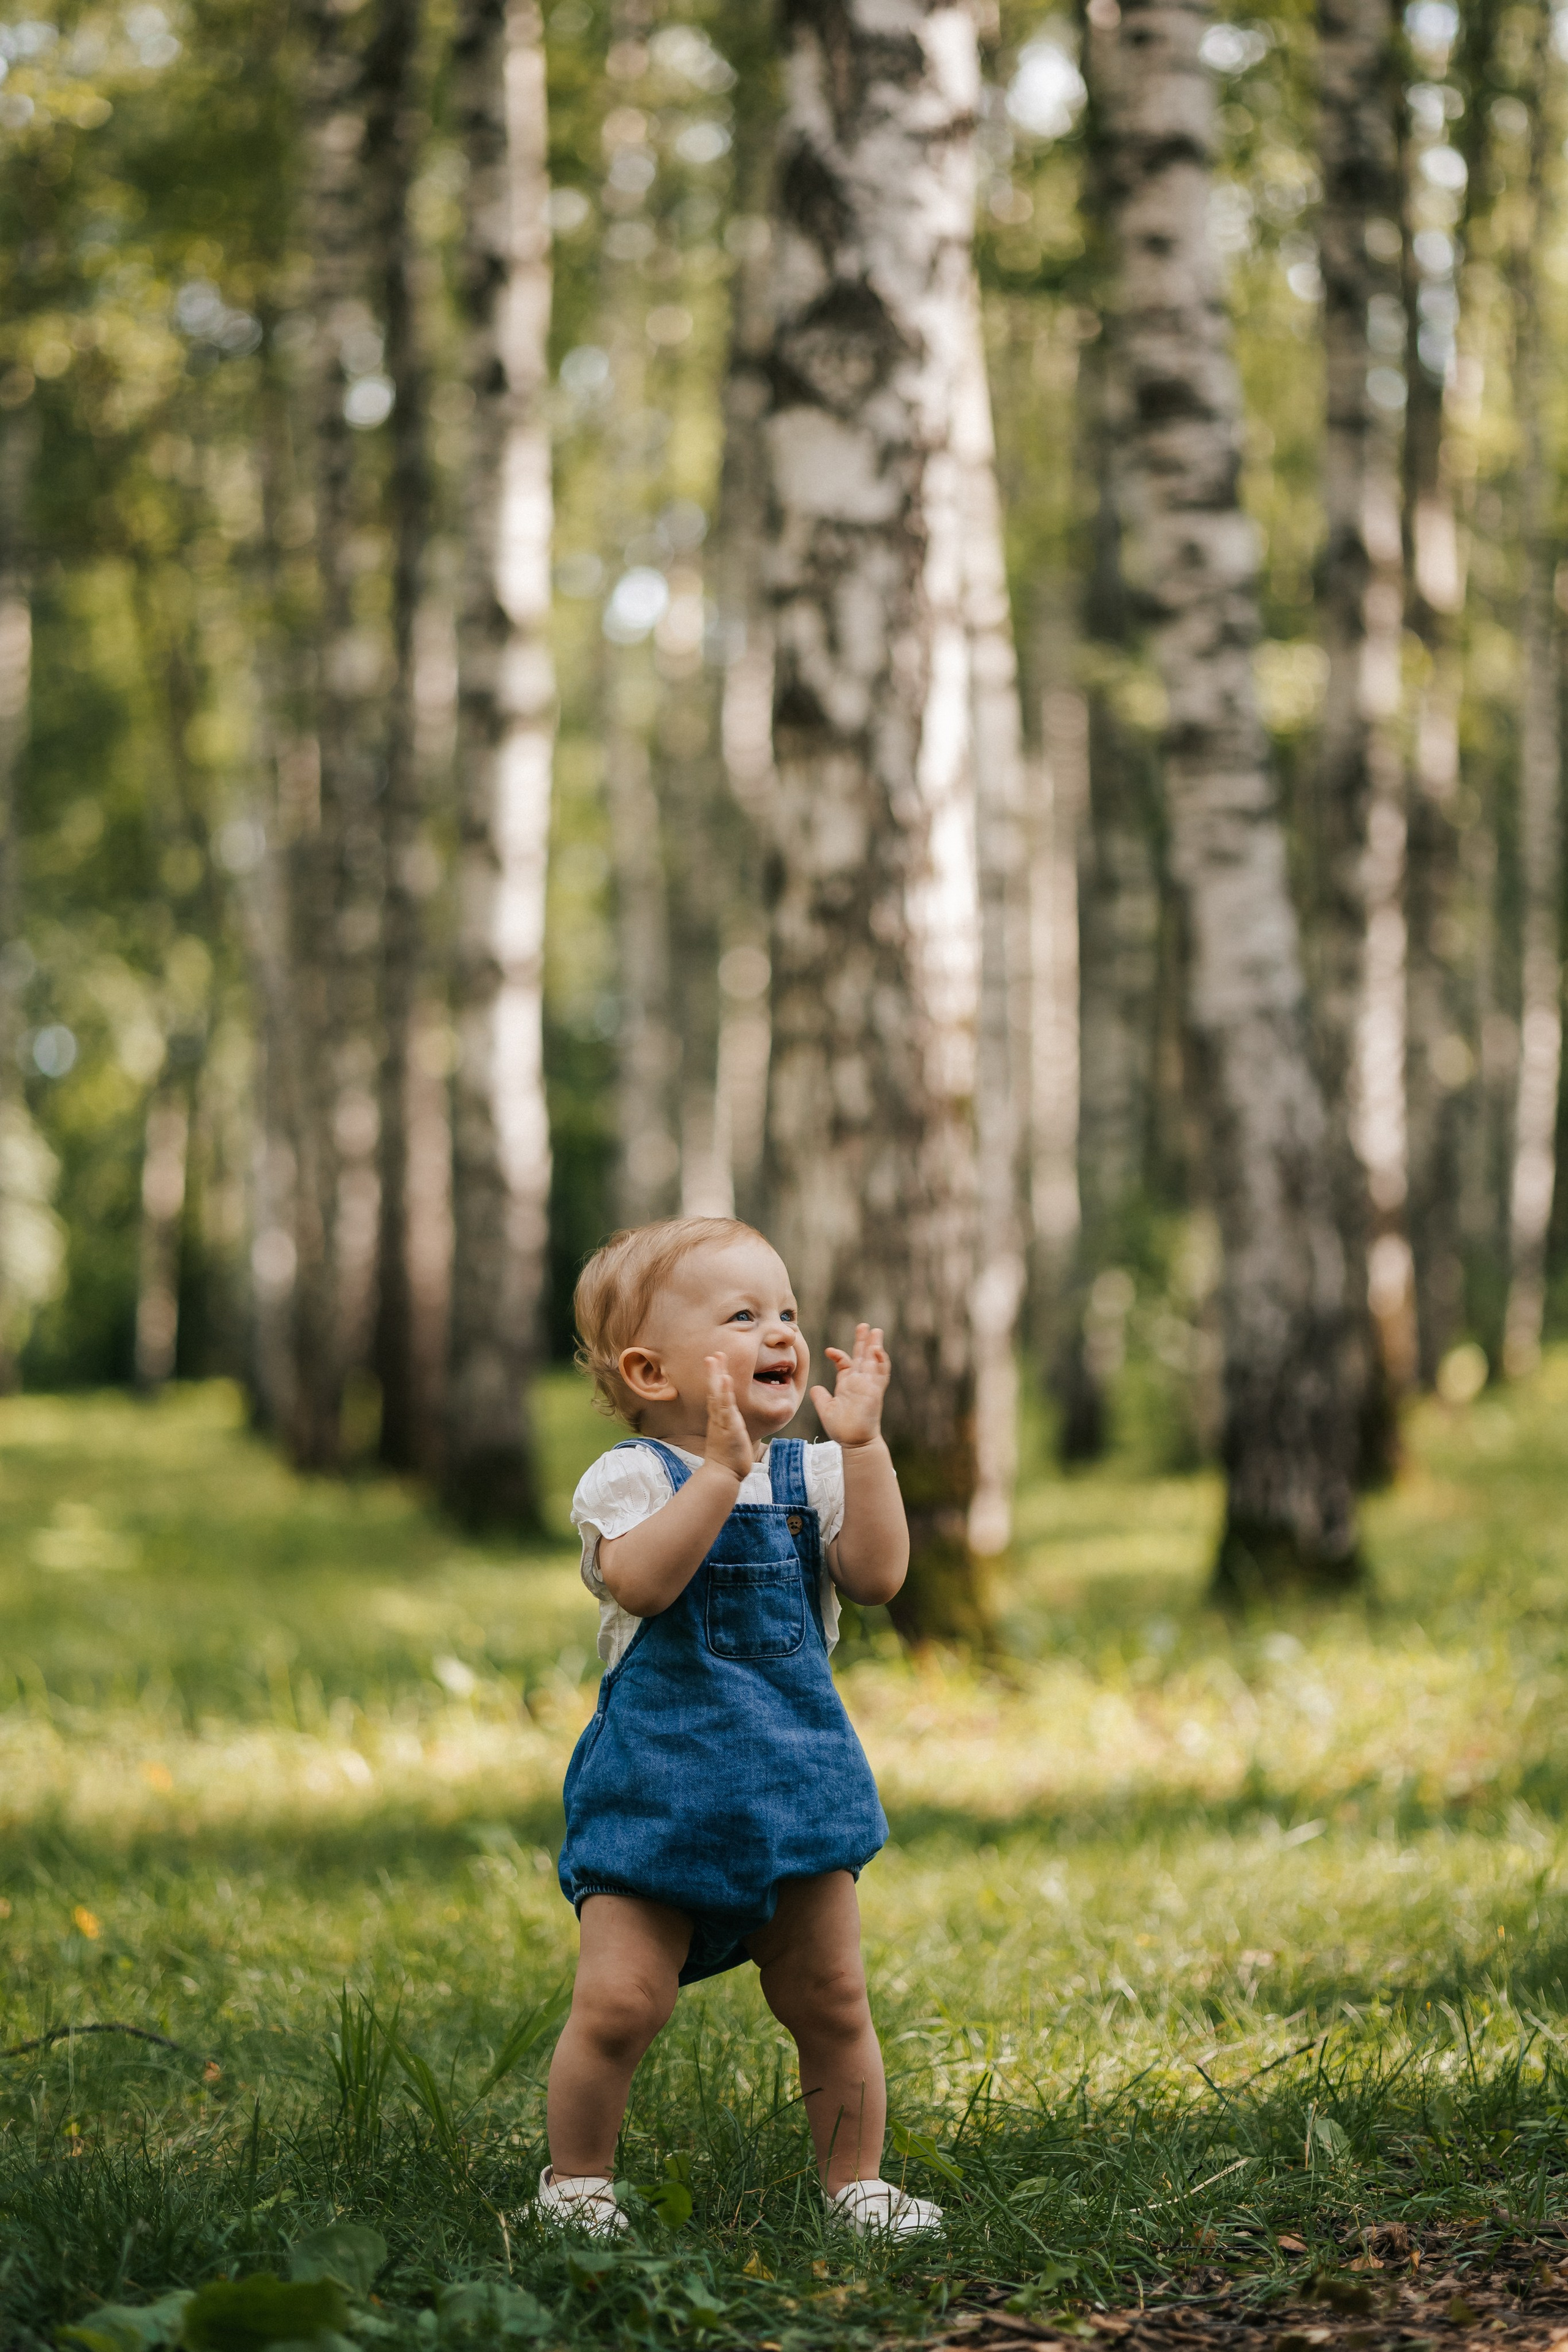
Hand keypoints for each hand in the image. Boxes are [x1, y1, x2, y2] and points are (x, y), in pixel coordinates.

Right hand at [703, 1355, 754, 1481]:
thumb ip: (732, 1427)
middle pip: (713, 1390)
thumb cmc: (729, 1456)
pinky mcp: (728, 1427)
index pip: (716, 1394)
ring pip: (718, 1395)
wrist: (723, 1473)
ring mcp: (722, 1421)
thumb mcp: (731, 1436)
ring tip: (716, 1359)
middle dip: (713, 1371)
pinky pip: (726, 1407)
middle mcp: (718, 1417)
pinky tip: (725, 1380)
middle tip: (713, 1354)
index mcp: (720, 1418)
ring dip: (717, 1375)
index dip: (715, 1377)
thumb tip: (735, 1421)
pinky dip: (724, 1393)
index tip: (715, 1360)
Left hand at [810, 1324, 889, 1449]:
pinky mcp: (875, 1392)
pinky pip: (880, 1374)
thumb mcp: (826, 1409)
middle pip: (862, 1357)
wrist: (853, 1442)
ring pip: (874, 1362)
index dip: (838, 1355)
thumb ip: (820, 1397)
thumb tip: (814, 1388)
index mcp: (848, 1384)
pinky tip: (877, 1350)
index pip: (845, 1364)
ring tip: (875, 1331)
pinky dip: (880, 1362)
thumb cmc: (841, 1428)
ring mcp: (869, 1386)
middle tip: (864, 1326)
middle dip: (863, 1341)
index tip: (827, 1351)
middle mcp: (859, 1383)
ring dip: (875, 1346)